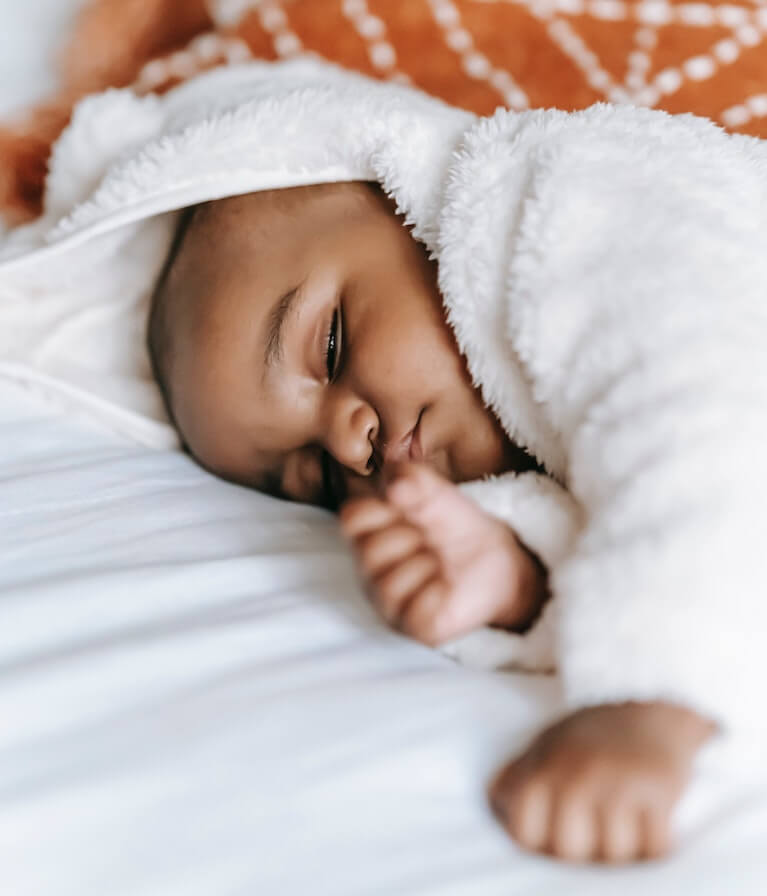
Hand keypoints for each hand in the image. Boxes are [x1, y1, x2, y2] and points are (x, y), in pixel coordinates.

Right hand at [339, 461, 547, 645]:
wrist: (496, 560)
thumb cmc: (455, 527)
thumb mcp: (436, 493)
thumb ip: (413, 479)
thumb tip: (395, 488)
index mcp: (368, 536)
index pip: (352, 517)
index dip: (385, 508)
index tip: (410, 509)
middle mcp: (371, 572)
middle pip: (369, 550)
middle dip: (411, 536)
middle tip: (431, 538)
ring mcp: (389, 603)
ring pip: (390, 584)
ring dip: (427, 564)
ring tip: (441, 562)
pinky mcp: (415, 627)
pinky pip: (416, 610)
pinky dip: (439, 591)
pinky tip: (448, 585)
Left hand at [490, 701, 715, 863]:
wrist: (645, 701)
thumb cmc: (589, 735)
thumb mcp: (544, 746)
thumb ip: (517, 779)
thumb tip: (494, 808)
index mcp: (545, 767)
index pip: (525, 834)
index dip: (538, 844)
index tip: (554, 836)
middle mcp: (578, 775)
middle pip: (569, 851)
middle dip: (580, 852)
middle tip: (593, 835)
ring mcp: (619, 782)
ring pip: (614, 855)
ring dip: (620, 850)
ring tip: (622, 828)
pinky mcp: (660, 787)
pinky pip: (655, 848)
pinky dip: (653, 846)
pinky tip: (648, 827)